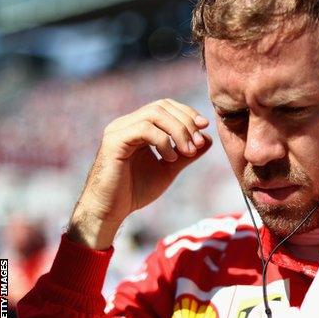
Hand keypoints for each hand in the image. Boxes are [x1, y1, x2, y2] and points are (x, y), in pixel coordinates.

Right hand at [68, 99, 211, 248]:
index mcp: (137, 126)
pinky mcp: (114, 141)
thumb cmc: (135, 191)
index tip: (204, 126)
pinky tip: (169, 159)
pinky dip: (163, 141)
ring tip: (187, 151)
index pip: (165, 106)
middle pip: (162, 106)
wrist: (111, 211)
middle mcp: (126, 123)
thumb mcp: (169, 168)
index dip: (187, 113)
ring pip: (154, 114)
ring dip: (178, 131)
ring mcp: (118, 130)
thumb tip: (208, 138)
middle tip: (197, 144)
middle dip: (186, 122)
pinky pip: (144, 129)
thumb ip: (186, 153)